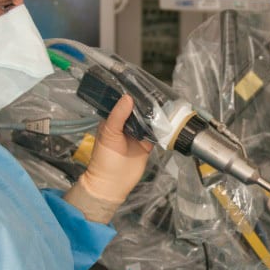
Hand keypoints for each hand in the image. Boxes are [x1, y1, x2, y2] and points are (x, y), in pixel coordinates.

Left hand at [67, 96, 152, 221]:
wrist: (113, 183)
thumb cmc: (104, 158)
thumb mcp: (109, 133)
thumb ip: (118, 115)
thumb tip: (128, 97)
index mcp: (113, 120)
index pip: (122, 103)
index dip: (130, 95)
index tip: (141, 85)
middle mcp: (125, 125)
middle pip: (137, 110)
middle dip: (145, 104)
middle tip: (156, 93)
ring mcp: (136, 135)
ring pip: (147, 121)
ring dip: (154, 115)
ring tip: (164, 103)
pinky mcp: (146, 144)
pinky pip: (155, 134)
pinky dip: (160, 129)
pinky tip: (166, 121)